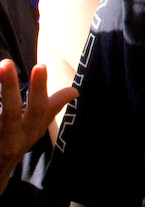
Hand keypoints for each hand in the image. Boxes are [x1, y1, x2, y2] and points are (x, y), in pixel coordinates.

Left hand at [0, 59, 77, 193]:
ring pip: (0, 120)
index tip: (41, 65)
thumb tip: (74, 91)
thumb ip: (52, 108)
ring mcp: (1, 143)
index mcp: (31, 129)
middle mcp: (15, 137)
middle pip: (12, 112)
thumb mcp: (36, 127)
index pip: (41, 108)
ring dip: (0, 95)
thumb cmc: (16, 142)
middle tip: (5, 63)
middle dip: (9, 88)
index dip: (40, 89)